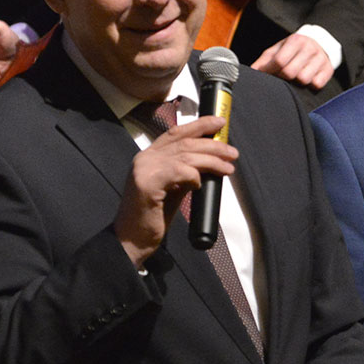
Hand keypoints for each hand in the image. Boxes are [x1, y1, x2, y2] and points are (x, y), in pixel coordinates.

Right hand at [114, 114, 234, 266]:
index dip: (199, 125)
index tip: (219, 123)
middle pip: (185, 141)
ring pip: (186, 155)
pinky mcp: (147, 184)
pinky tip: (199, 184)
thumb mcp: (173, 189)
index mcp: (149, 156)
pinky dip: (194, 176)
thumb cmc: (152, 217)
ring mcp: (144, 169)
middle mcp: (145, 158)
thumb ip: (185, 173)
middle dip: (213, 145)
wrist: (131, 241)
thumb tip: (210, 162)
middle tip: (232, 152)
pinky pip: (179, 172)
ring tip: (228, 168)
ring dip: (211, 160)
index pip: (176, 132)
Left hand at [252, 33, 333, 89]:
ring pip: (304, 79)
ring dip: (297, 82)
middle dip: (284, 77)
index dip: (273, 71)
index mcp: (295, 40)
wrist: (318, 43)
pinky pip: (317, 84)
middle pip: (291, 72)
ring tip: (295, 77)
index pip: (280, 61)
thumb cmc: (292, 50)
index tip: (272, 73)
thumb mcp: (277, 50)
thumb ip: (263, 62)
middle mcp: (310, 48)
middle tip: (283, 76)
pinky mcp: (329, 69)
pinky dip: (310, 85)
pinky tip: (308, 79)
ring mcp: (321, 58)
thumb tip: (250, 73)